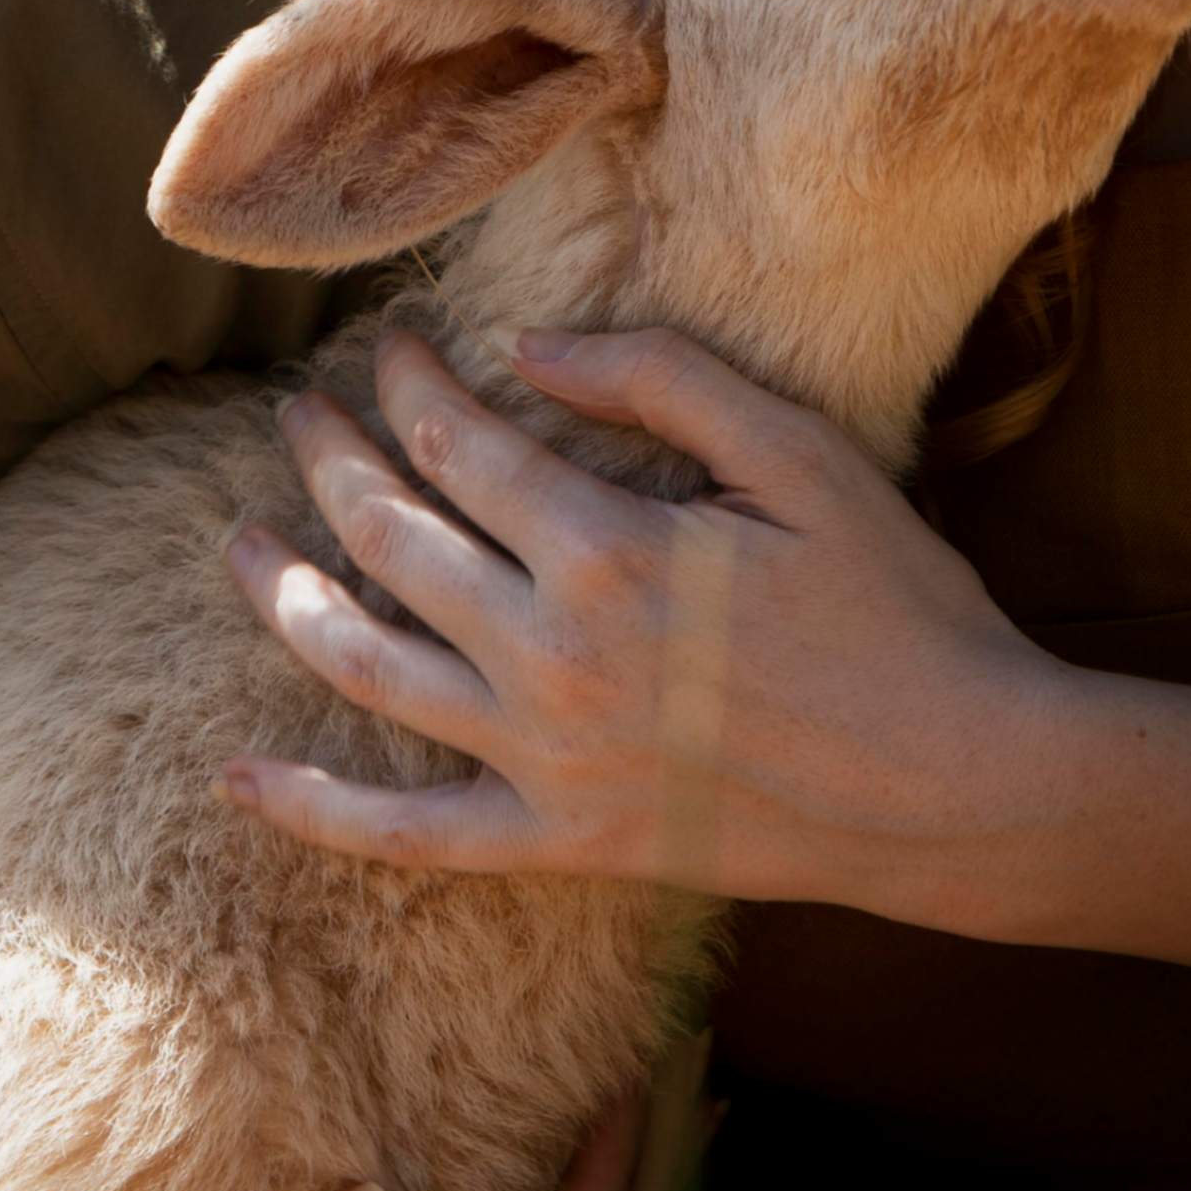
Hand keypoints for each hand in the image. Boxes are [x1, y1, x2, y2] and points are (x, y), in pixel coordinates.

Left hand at [220, 328, 1061, 918]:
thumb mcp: (801, 457)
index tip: (394, 347)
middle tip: (297, 413)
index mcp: (606, 548)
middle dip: (330, 460)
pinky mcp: (558, 844)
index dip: (409, 384)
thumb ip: (663, 381)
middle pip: (390, 539)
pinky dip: (314, 809)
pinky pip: (406, 835)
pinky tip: (242, 778)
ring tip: (237, 541)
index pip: (456, 444)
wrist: (953, 783)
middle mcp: (550, 655)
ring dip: (284, 596)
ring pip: (367, 666)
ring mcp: (544, 760)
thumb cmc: (894, 606)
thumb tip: (527, 346)